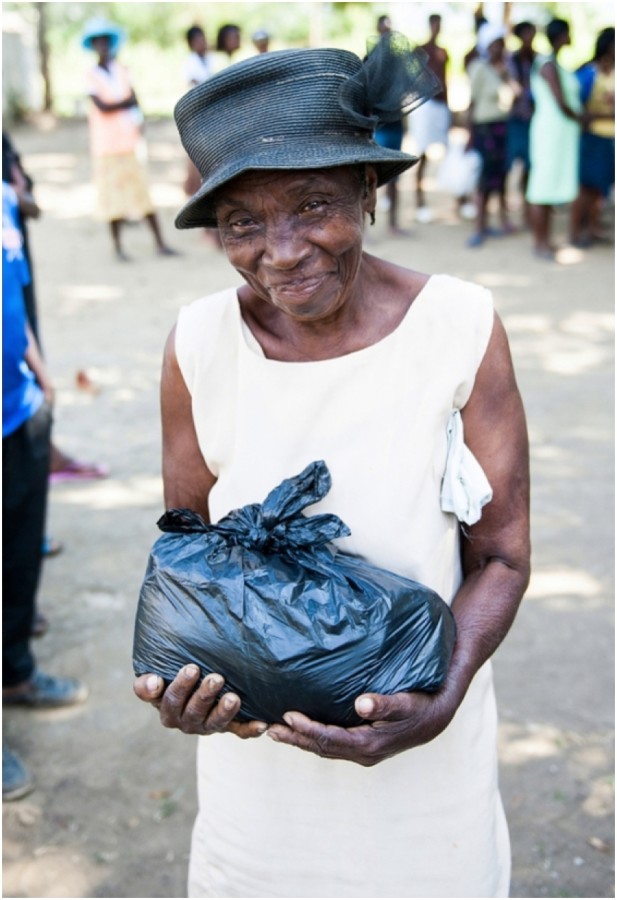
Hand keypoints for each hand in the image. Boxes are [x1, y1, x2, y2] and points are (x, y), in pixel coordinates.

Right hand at [133, 665, 267, 738]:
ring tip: (234, 698)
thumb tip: (152, 681)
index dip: (180, 686)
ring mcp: (207, 725)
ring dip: (224, 712)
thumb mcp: (156, 679)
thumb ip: (147, 683)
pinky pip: (238, 731)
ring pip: (214, 723)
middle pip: (193, 711)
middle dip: (205, 695)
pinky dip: (250, 729)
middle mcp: (185, 721)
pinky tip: (262, 724)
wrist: (193, 691)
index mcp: (167, 709)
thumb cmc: (173, 678)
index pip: (170, 700)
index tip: (192, 668)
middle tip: (216, 678)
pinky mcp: (226, 727)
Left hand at [266, 687, 457, 766]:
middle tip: (268, 728)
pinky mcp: (362, 744)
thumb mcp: (406, 703)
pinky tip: (302, 727)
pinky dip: (314, 736)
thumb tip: (362, 704)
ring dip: (300, 739)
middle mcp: (362, 753)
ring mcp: (362, 751)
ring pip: (325, 747)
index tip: (288, 715)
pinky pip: (332, 743)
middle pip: (322, 747)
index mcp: (368, 744)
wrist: (437, 717)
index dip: (307, 729)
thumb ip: (384, 704)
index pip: (330, 739)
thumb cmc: (421, 706)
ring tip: (276, 730)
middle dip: (295, 738)